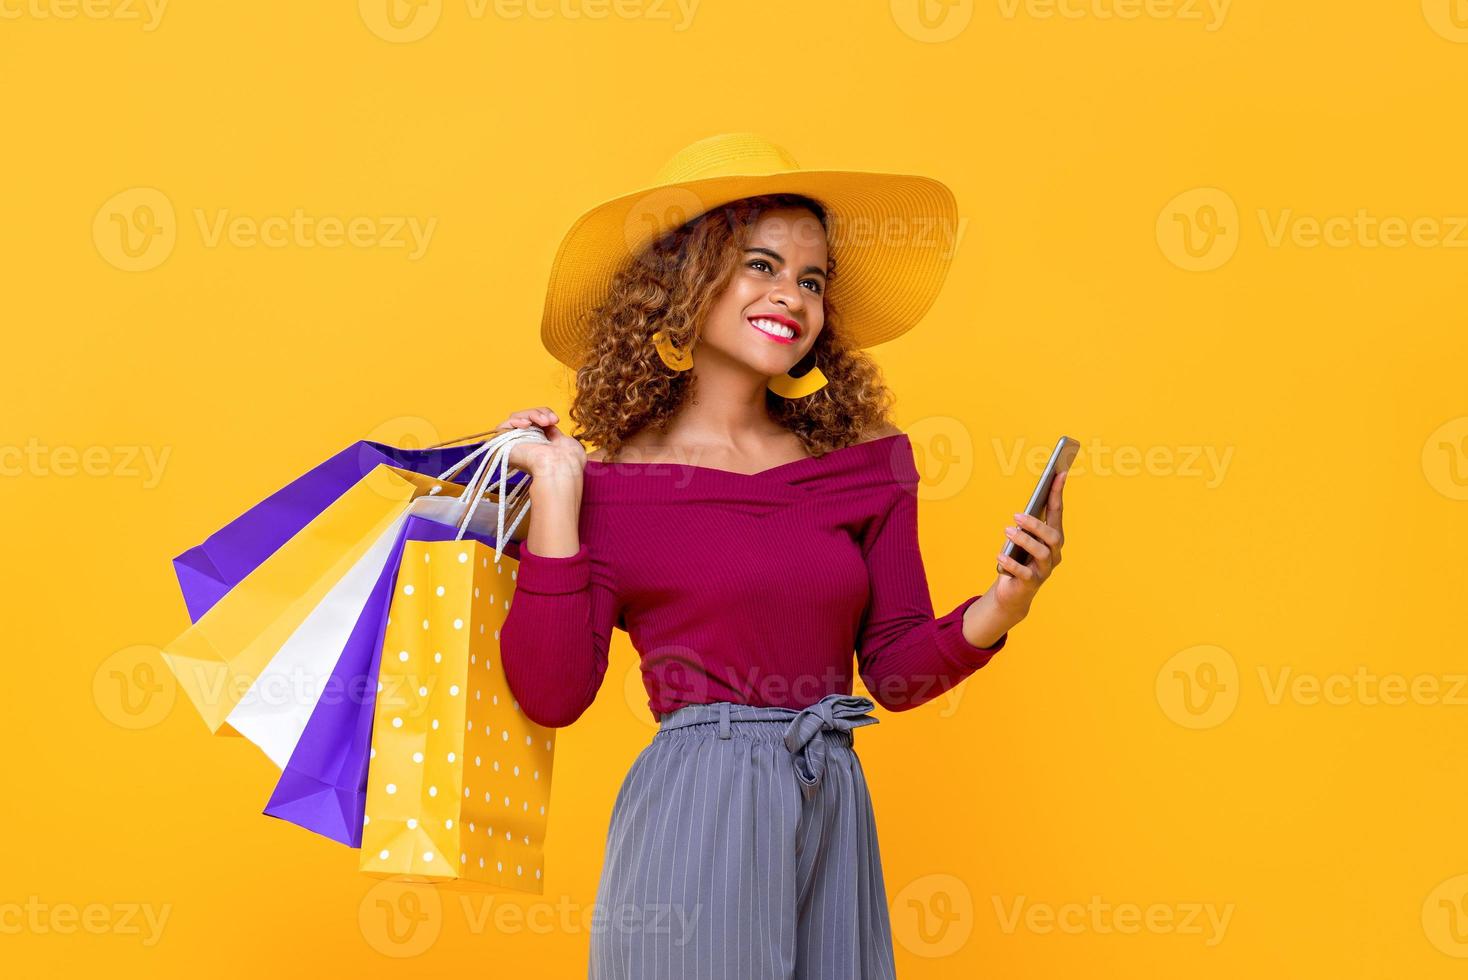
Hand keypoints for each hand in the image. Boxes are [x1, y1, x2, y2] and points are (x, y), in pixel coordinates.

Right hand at [493, 407, 584, 479]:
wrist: (560, 466)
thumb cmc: (567, 458)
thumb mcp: (564, 440)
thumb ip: (552, 432)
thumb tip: (546, 426)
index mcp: (539, 444)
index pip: (535, 421)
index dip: (544, 414)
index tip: (555, 419)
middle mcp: (525, 444)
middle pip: (526, 417)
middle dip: (539, 413)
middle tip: (551, 420)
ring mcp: (514, 444)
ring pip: (516, 418)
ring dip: (531, 415)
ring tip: (543, 422)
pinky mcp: (504, 445)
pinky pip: (503, 426)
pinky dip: (516, 421)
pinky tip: (526, 425)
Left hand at [992, 468, 1067, 614]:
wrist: (1013, 592)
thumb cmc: (1017, 559)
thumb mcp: (1020, 539)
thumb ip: (1024, 526)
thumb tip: (1021, 512)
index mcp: (1052, 538)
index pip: (1058, 512)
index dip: (1058, 493)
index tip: (1060, 473)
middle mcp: (1054, 554)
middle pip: (1053, 536)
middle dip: (1036, 524)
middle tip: (1016, 516)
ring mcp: (1044, 570)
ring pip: (1042, 553)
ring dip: (1024, 540)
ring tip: (1008, 531)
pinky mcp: (1031, 583)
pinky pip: (1023, 573)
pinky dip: (1011, 563)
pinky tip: (1000, 556)